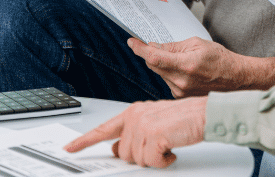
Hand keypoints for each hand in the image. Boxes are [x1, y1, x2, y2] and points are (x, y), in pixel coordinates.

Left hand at [64, 97, 207, 167]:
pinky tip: (172, 149)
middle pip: (123, 154)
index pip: (103, 130)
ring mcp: (143, 125)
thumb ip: (133, 134)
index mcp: (132, 112)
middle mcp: (135, 117)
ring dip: (155, 159)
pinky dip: (164, 161)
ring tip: (168, 145)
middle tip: (158, 146)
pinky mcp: (154, 135)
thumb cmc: (183, 119)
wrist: (204, 114)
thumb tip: (118, 149)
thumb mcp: (153, 123)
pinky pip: (152, 162)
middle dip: (141, 156)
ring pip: (138, 160)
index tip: (69, 148)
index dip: (84, 141)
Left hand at [128, 37, 246, 97]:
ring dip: (163, 64)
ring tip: (182, 60)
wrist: (234, 78)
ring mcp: (181, 91)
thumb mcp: (197, 44)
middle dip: (151, 54)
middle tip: (154, 45)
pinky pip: (167, 81)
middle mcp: (181, 81)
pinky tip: (184, 70)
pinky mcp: (181, 96)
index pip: (154, 57)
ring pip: (160, 73)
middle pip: (154, 65)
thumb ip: (173, 46)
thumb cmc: (220, 60)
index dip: (140, 49)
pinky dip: (169, 73)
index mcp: (186, 64)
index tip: (132, 42)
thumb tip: (155, 46)